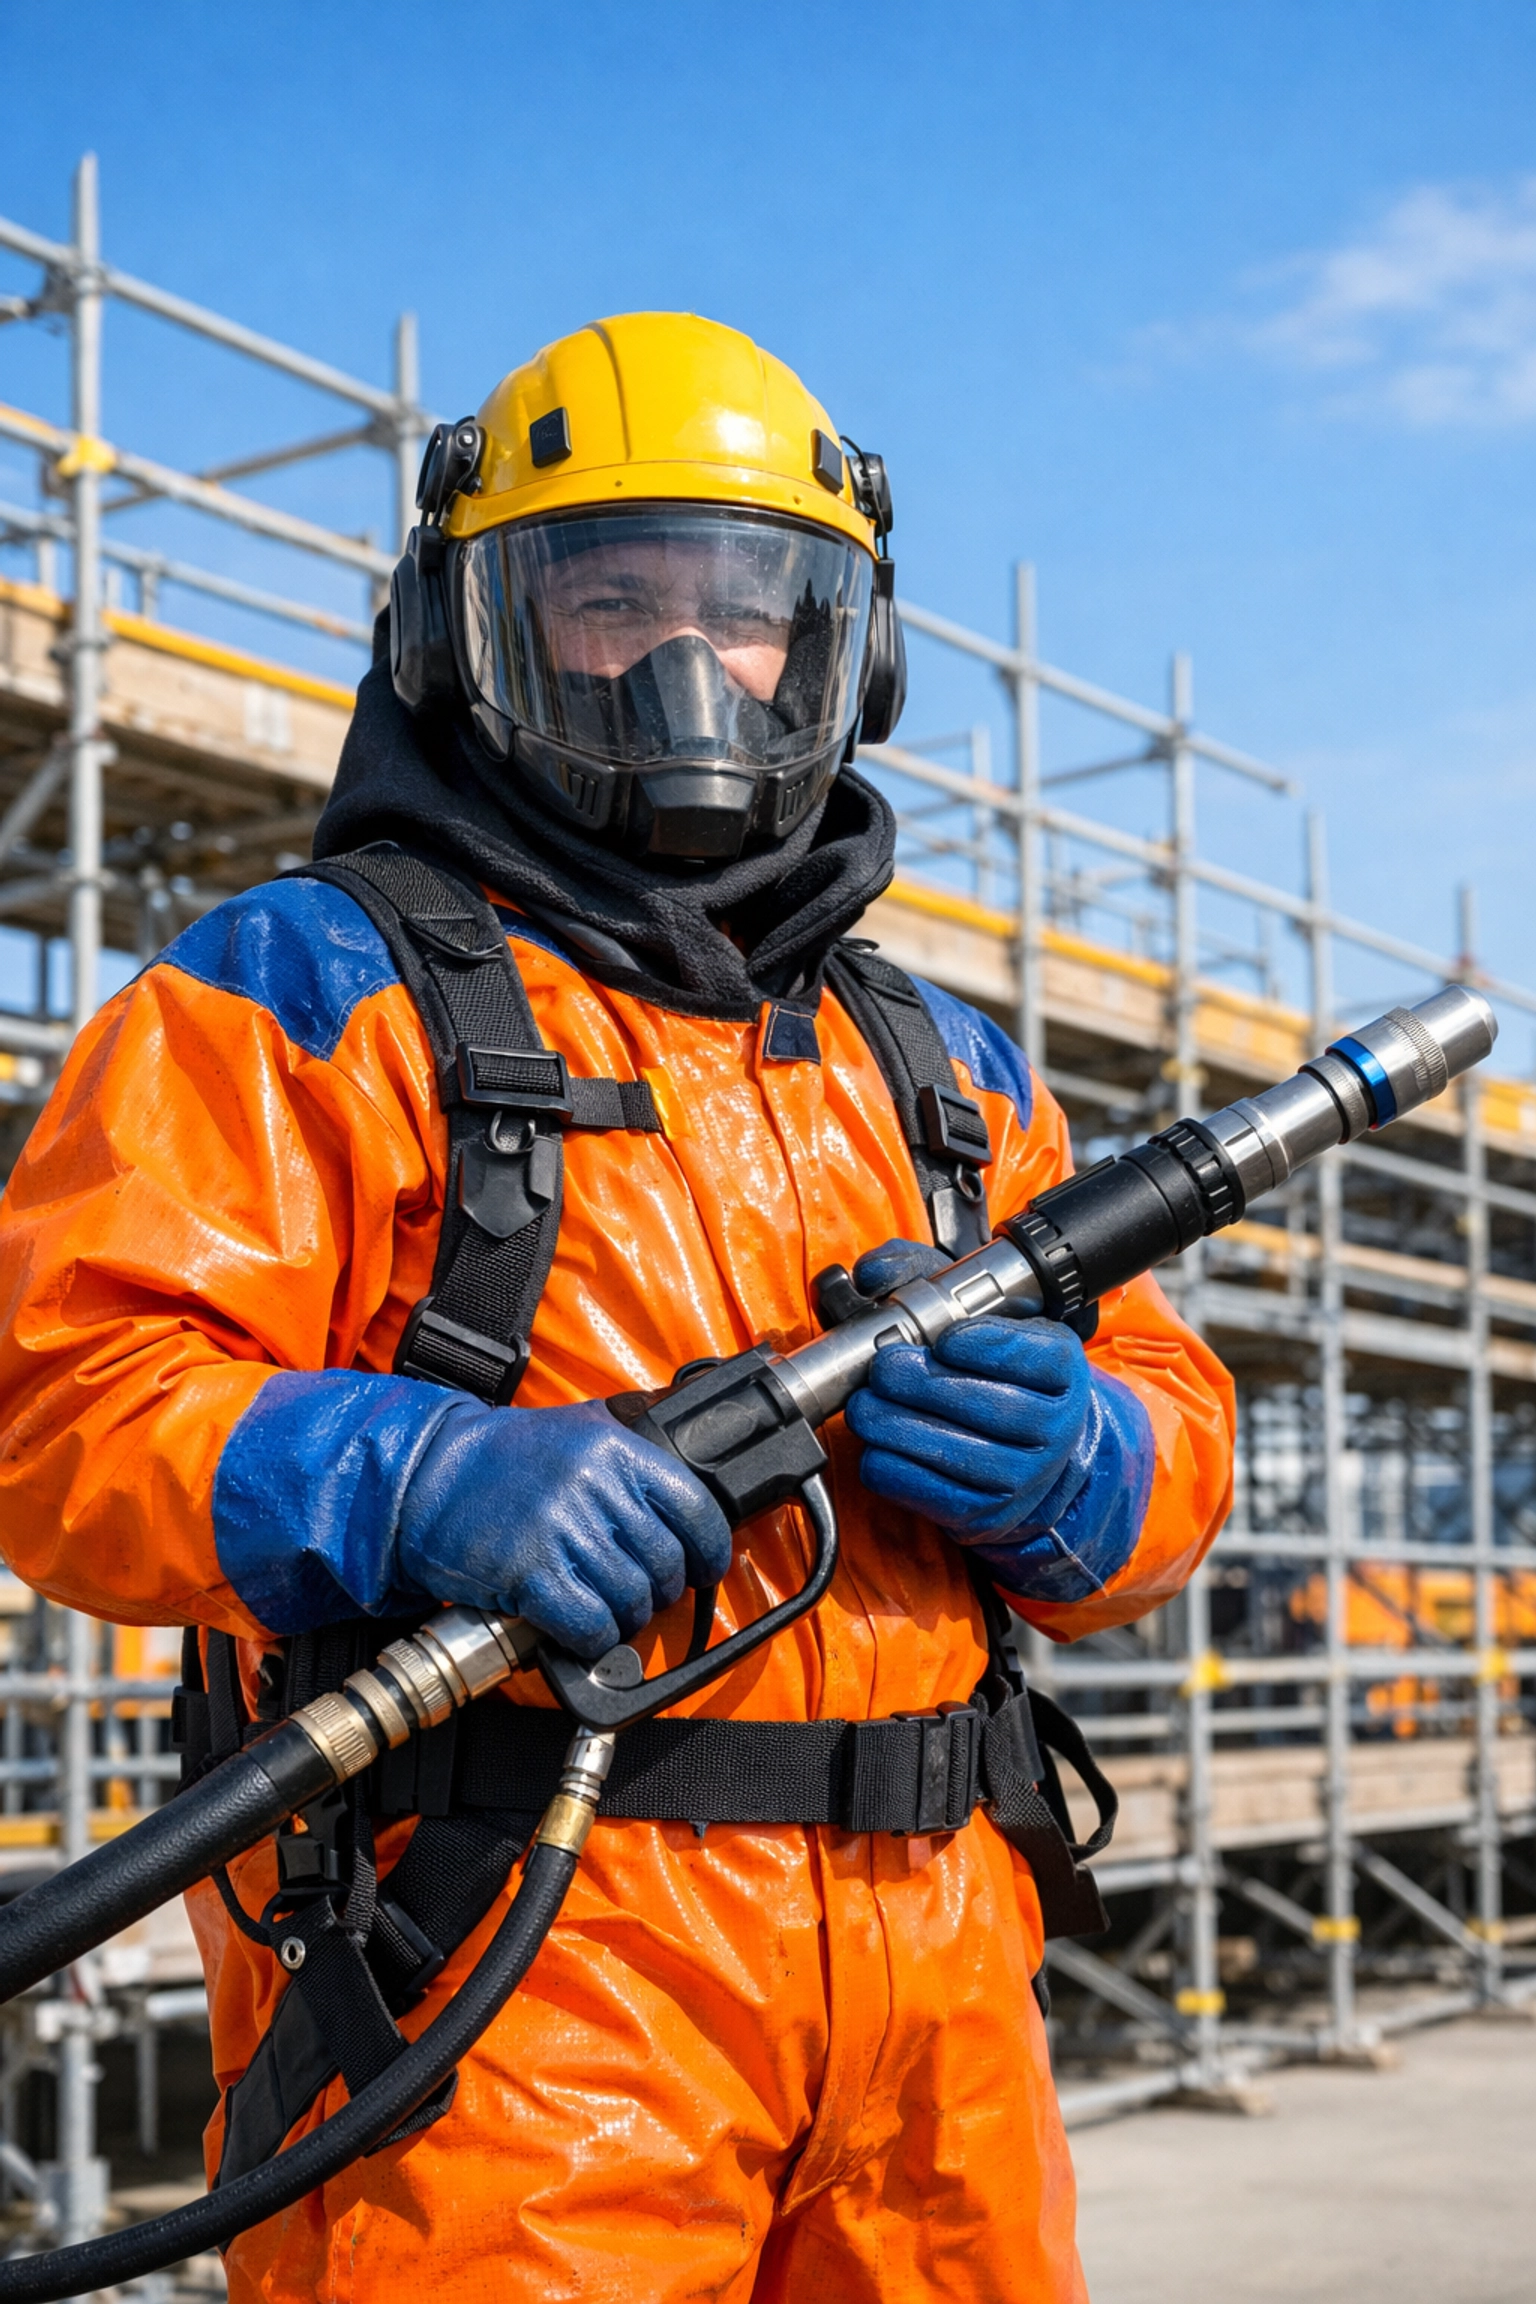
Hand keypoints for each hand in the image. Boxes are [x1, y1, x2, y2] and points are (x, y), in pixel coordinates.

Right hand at [397, 1396, 732, 1659]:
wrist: (430, 1475)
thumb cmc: (506, 1457)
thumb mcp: (580, 1427)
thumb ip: (633, 1449)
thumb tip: (686, 1491)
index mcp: (616, 1449)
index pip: (695, 1510)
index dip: (709, 1551)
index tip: (703, 1568)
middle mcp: (594, 1487)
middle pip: (664, 1564)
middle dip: (660, 1591)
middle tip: (641, 1592)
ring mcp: (561, 1532)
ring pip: (631, 1600)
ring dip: (626, 1618)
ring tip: (607, 1609)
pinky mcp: (529, 1573)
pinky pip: (590, 1626)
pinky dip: (595, 1638)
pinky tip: (583, 1628)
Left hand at [845, 1237, 1152, 1600]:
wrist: (1023, 1449)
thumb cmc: (989, 1368)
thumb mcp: (974, 1312)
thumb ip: (921, 1276)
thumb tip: (873, 1273)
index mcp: (1063, 1369)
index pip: (1036, 1356)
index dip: (986, 1346)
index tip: (946, 1338)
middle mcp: (1055, 1426)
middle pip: (986, 1406)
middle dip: (921, 1384)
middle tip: (884, 1368)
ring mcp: (1024, 1477)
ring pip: (954, 1452)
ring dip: (894, 1426)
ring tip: (864, 1406)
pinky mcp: (987, 1514)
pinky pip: (930, 1494)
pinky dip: (891, 1468)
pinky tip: (875, 1446)